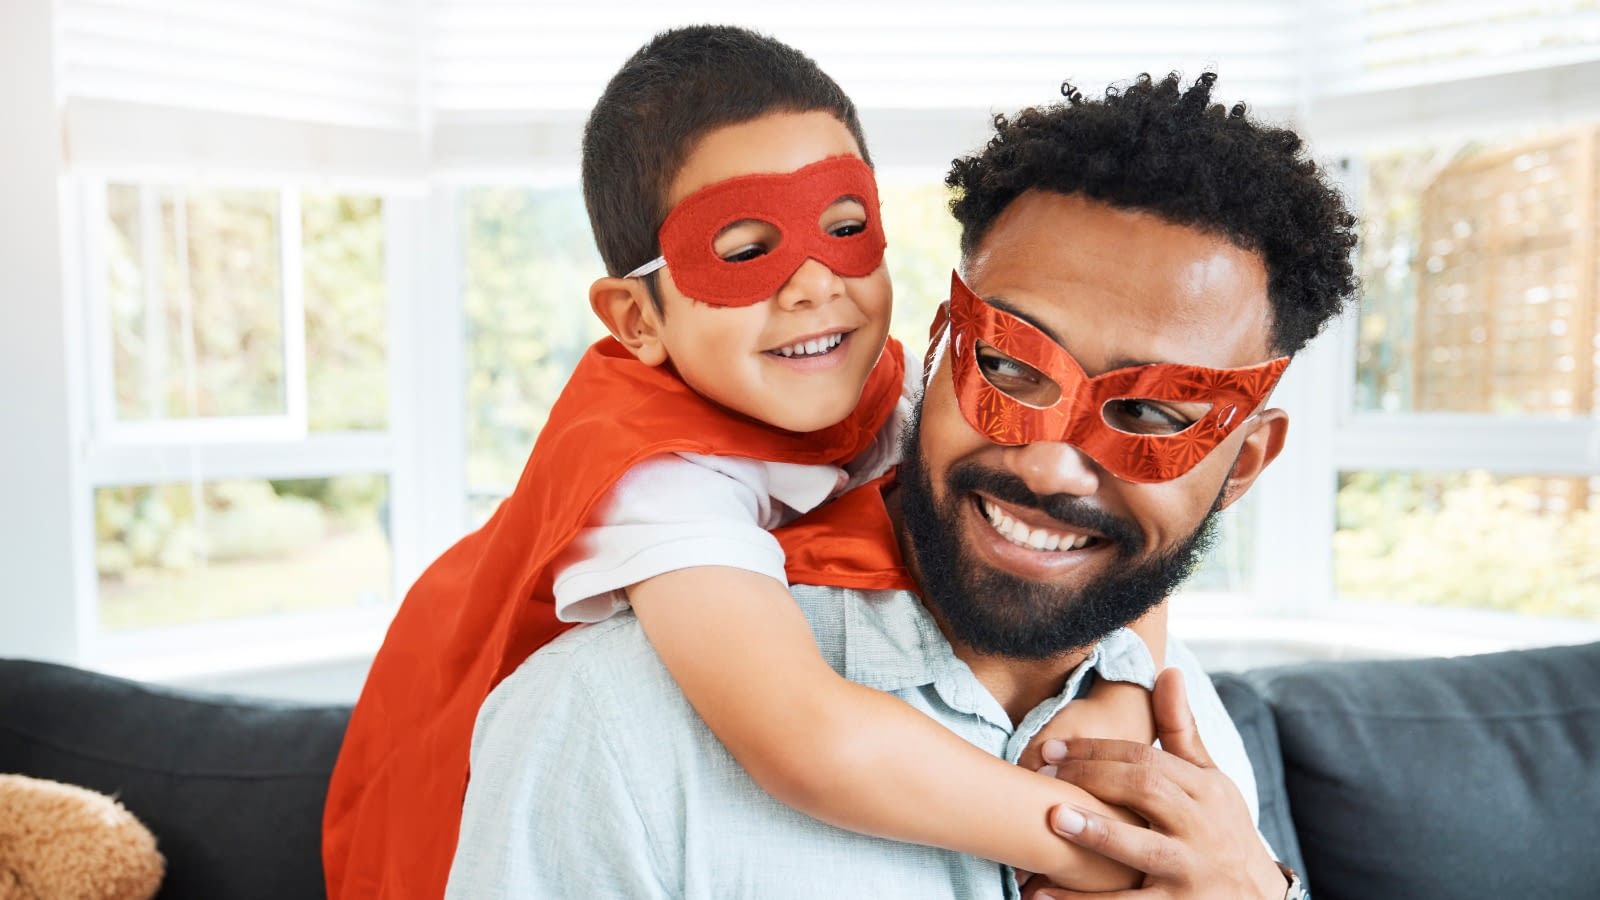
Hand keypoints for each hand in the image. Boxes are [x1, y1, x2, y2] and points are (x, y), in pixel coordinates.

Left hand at [1029, 669, 1287, 899]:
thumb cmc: (1222, 832)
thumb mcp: (1211, 782)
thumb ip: (1182, 731)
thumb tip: (1167, 670)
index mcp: (1205, 791)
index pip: (1148, 759)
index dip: (1098, 750)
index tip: (1051, 748)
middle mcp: (1201, 827)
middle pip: (1146, 789)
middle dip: (1092, 777)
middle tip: (1041, 772)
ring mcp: (1192, 870)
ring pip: (1144, 849)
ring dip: (1097, 833)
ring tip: (1052, 819)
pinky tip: (1044, 894)